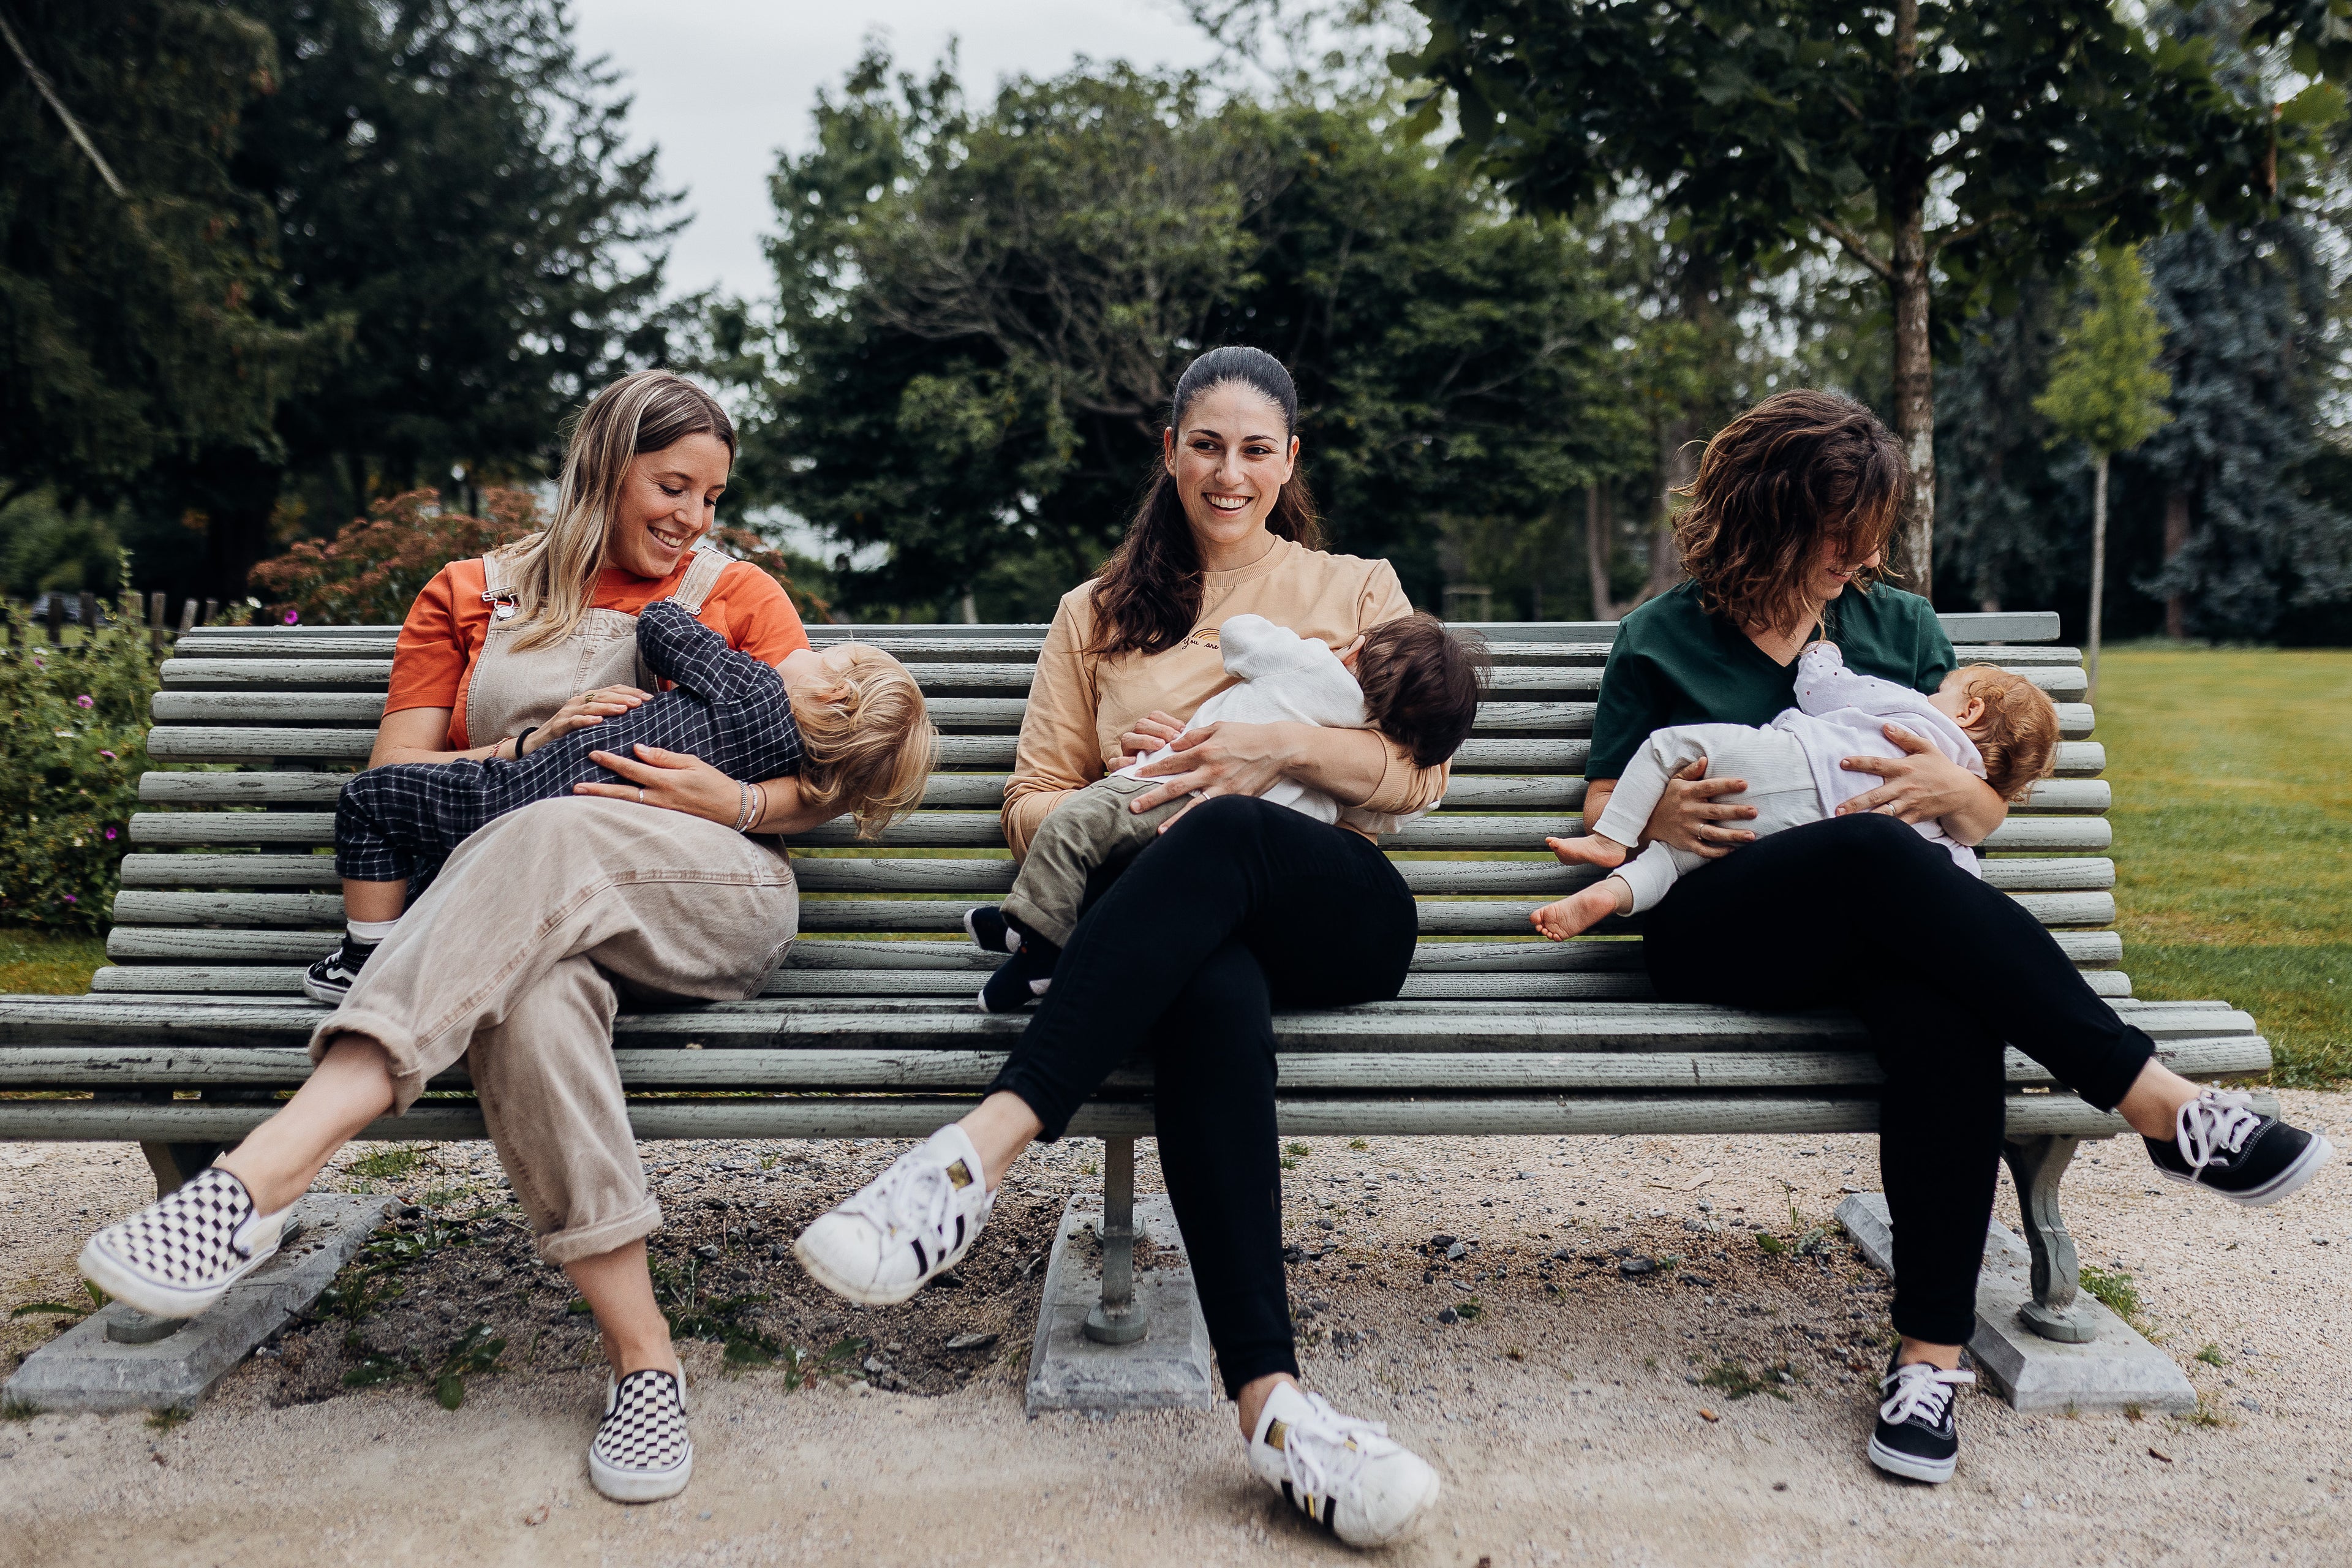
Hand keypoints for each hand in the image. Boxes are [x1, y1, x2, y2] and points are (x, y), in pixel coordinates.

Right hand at [526, 685, 650, 753]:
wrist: (538, 745)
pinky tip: (598, 721)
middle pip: (603, 695)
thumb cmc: (569, 735)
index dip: (631, 692)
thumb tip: (636, 717)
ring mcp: (567, 713)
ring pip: (591, 706)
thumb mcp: (591, 724)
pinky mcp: (559, 726)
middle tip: (640, 703)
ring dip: (608, 707)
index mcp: (588, 699)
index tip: (650, 698)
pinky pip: (574, 721)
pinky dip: (586, 720)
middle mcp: (578, 702)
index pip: (613, 690)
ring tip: (624, 709)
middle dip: (623, 698)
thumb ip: (609, 718)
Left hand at [573, 743, 740, 825]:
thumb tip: (638, 749)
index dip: (611, 761)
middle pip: (622, 792)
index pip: (632, 768)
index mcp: (666, 781)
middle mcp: (659, 798)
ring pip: (626, 805)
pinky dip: (621, 807)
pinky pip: (637, 811)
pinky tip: (610, 804)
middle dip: (598, 788)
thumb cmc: (713, 782)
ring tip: (585, 796)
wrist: (732, 809)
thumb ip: (663, 757)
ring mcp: (660, 811)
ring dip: (605, 800)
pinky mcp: (664, 818)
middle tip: (576, 786)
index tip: (593, 754)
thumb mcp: (691, 763)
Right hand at [1115, 710, 1186, 767]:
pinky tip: (1134, 761)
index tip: (1182, 730)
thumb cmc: (1170, 765)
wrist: (1153, 788)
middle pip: (1141, 724)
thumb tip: (1192, 734)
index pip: (1155, 716)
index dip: (1167, 721)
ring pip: (1127, 738)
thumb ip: (1181, 740)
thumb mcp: (1177, 750)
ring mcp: (1126, 751)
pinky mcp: (1119, 767)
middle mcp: (1136, 737)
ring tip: (1159, 746)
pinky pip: (1113, 761)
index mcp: (1149, 730)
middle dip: (1159, 729)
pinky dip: (1122, 761)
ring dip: (1144, 740)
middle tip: (1173, 739)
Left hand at [1126, 719, 1296, 825]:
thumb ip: (1194, 736)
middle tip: (1133, 807)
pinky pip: (1213, 812)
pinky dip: (1200, 822)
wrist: (1278, 749)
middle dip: (1152, 798)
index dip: (1151, 770)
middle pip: (1175, 787)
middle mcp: (1210, 771)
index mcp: (1204, 751)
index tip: (1135, 776)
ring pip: (1193, 806)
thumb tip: (1174, 745)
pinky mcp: (1236, 798)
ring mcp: (1223, 787)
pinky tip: (1189, 832)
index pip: (1170, 763)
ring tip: (1157, 831)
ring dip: (1173, 819)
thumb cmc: (1247, 735)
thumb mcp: (1219, 727)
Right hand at [1643, 759, 1758, 858]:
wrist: (1649, 822)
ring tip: (1751, 835)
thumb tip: (1705, 759)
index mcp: (1687, 792)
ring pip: (1713, 833)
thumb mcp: (1676, 781)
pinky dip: (1717, 852)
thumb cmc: (1669, 798)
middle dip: (1736, 812)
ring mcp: (1688, 828)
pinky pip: (1703, 850)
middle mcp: (1688, 810)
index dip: (1726, 785)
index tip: (1744, 784)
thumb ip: (1691, 770)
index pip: (1709, 787)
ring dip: (1732, 835)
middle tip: (1754, 812)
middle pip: (1715, 811)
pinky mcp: (1686, 843)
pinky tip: (1732, 850)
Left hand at [1836, 724, 1987, 823]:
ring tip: (1846, 824)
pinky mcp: (1914, 816)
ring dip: (1865, 820)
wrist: (1961, 791)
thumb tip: (1885, 726)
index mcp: (1904, 768)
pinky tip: (1869, 834)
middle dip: (1855, 803)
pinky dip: (1884, 830)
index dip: (1860, 763)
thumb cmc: (1940, 767)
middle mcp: (1904, 787)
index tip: (1843, 762)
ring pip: (1883, 814)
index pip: (1877, 764)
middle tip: (1837, 809)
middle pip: (1875, 795)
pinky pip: (1897, 825)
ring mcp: (1909, 803)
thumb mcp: (1926, 747)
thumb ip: (1905, 737)